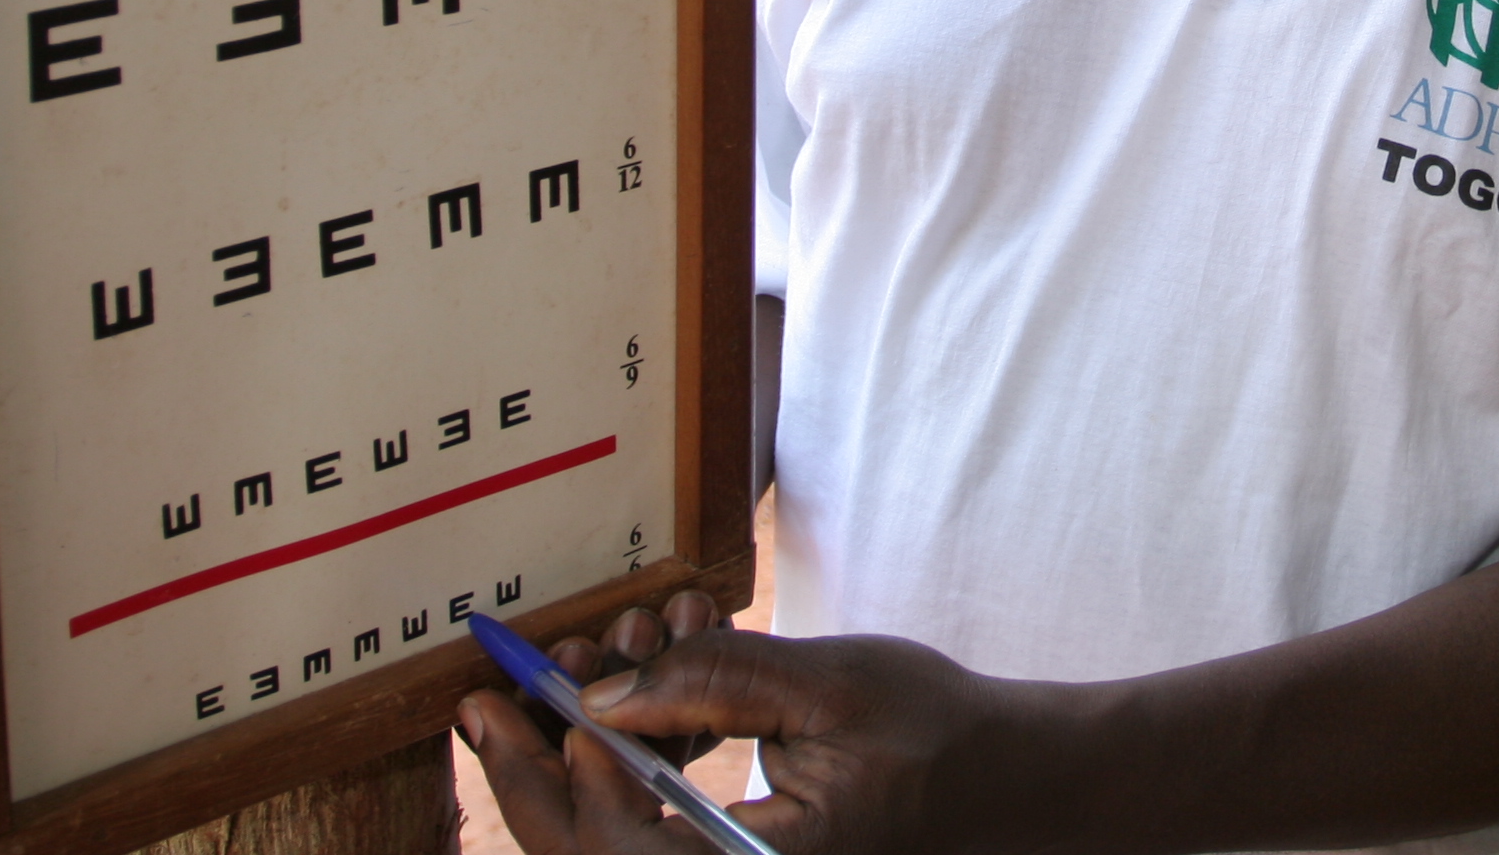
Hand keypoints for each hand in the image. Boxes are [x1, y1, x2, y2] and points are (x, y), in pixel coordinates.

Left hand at [457, 589, 1060, 854]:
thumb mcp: (829, 687)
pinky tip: (643, 693)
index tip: (506, 695)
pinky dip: (628, 771)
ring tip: (600, 663)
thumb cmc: (936, 735)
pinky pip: (650, 836)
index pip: (613, 846)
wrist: (1007, 782)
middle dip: (537, 772)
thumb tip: (601, 694)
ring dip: (586, 759)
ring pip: (614, 847)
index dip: (548, 770)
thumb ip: (715, 682)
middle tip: (490, 701)